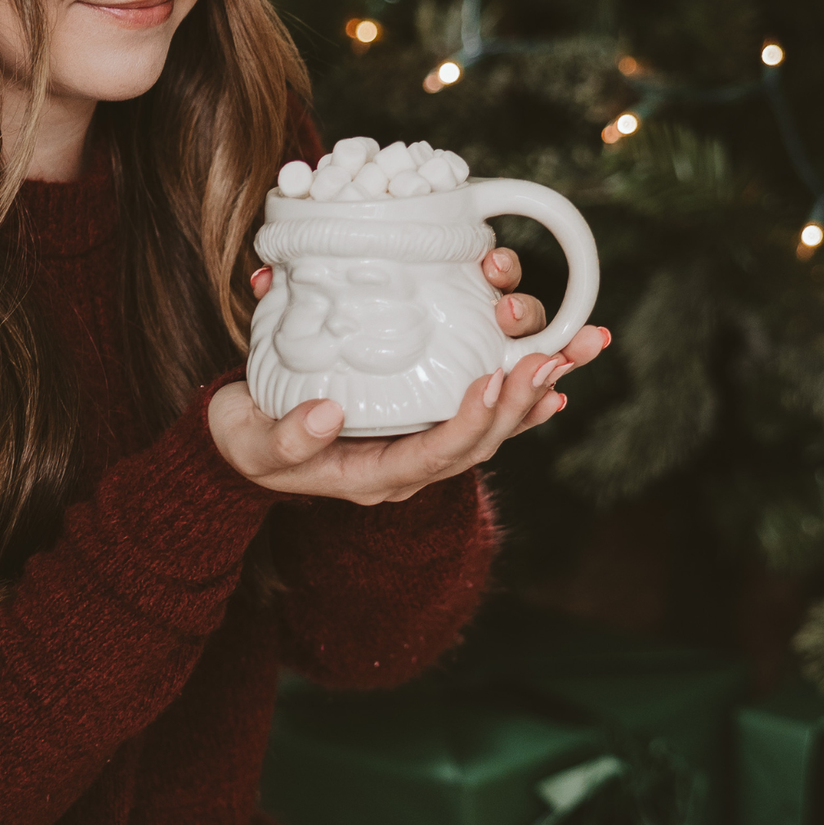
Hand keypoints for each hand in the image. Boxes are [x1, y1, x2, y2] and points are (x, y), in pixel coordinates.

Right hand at [219, 254, 607, 504]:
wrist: (247, 440)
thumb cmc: (247, 440)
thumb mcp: (253, 442)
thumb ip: (285, 439)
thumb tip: (326, 415)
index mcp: (374, 475)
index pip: (436, 456)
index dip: (470, 423)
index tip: (492, 380)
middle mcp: (410, 463)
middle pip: (481, 438)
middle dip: (522, 396)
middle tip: (552, 353)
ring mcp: (422, 440)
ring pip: (495, 420)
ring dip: (538, 384)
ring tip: (577, 348)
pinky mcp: (425, 415)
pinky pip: (485, 406)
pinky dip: (524, 391)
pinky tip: (557, 369)